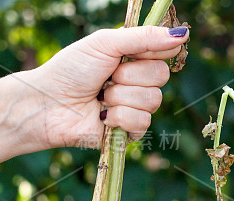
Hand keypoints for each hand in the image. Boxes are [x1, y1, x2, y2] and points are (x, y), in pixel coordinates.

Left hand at [20, 25, 188, 149]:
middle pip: (161, 77)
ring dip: (121, 97)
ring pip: (153, 101)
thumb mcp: (106, 43)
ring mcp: (133, 109)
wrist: (50, 103)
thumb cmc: (72, 69)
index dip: (151, 52)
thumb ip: (144, 38)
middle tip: (107, 77)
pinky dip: (119, 117)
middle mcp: (137, 83)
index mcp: (133, 59)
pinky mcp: (127, 133)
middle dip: (131, 76)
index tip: (129, 53)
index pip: (163, 53)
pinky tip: (102, 116)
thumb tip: (184, 34)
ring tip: (100, 97)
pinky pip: (142, 123)